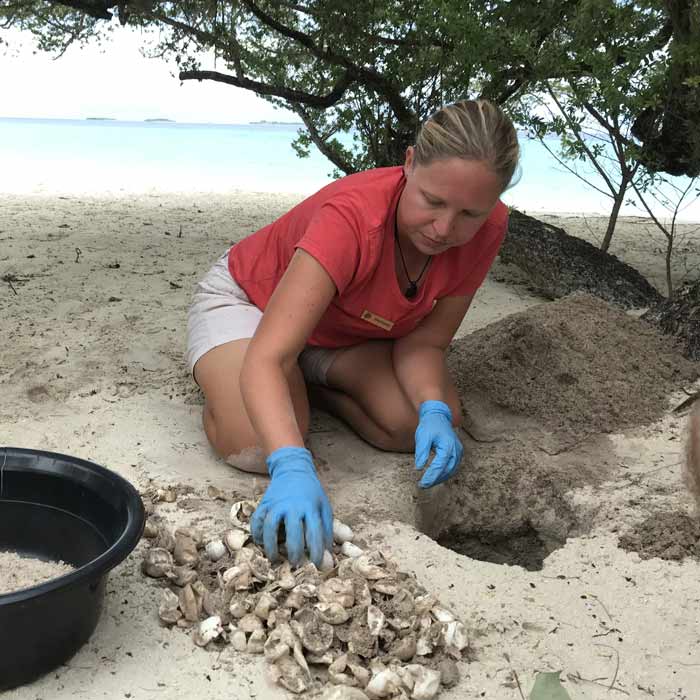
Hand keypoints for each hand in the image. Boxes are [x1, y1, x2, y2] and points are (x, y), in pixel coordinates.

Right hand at [251, 446, 332, 566]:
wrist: (293, 470)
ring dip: (271, 546)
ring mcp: (276, 504)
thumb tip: (328, 553)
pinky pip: (257, 521)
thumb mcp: (324, 506)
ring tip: (274, 558)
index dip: (315, 551)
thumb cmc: (311, 492)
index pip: (314, 533)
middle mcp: (292, 506)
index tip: (315, 564)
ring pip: (271, 527)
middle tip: (295, 564)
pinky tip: (262, 544)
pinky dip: (257, 534)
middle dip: (294, 551)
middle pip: (292, 532)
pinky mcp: (264, 504)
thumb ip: (327, 528)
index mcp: (310, 507)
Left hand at [414, 400, 462, 487]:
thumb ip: (421, 453)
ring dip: (441, 478)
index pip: (439, 466)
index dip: (431, 476)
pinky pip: (453, 466)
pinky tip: (437, 476)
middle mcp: (456, 450)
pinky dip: (445, 473)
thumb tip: (419, 468)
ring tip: (429, 482)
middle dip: (435, 479)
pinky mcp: (457, 452)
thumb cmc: (430, 425)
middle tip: (424, 485)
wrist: (438, 416)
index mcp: (448, 446)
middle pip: (447, 470)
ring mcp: (458, 451)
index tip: (422, 483)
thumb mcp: (422, 437)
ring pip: (451, 470)